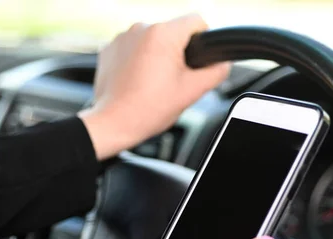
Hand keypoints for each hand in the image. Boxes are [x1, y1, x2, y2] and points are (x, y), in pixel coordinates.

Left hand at [79, 14, 229, 160]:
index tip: (197, 61)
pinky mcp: (109, 48)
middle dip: (178, 53)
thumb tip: (223, 63)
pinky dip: (138, 61)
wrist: (112, 123)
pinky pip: (133, 48)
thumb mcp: (192, 91)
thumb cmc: (148, 109)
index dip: (203, 41)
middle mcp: (141, 28)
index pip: (197, 21)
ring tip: (153, 84)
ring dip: (157, 57)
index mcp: (163, 33)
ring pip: (152, 40)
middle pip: (173, 32)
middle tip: (173, 81)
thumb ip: (216, 72)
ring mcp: (122, 37)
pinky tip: (137, 82)